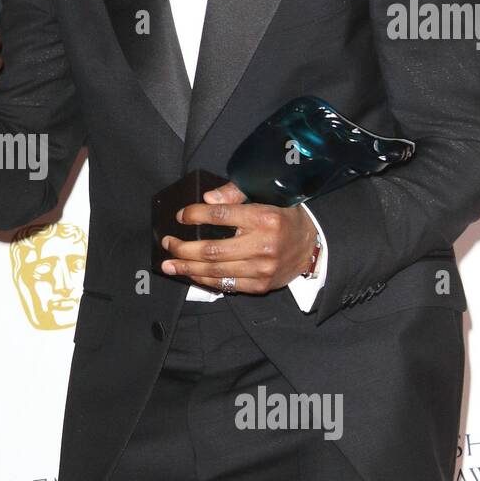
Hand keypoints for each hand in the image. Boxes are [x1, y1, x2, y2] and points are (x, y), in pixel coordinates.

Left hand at [159, 180, 317, 293]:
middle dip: (183, 247)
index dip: (195, 215)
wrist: (313, 246)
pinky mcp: (261, 286)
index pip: (220, 215)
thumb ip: (236, 194)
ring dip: (187, 268)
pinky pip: (225, 285)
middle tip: (167, 243)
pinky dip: (204, 280)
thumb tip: (207, 198)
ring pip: (215, 271)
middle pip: (212, 250)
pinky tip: (190, 274)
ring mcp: (262, 269)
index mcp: (264, 218)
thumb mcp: (266, 197)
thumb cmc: (284, 217)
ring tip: (169, 264)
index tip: (181, 216)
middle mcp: (263, 245)